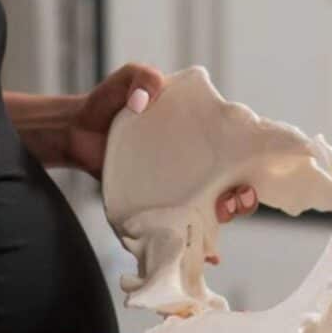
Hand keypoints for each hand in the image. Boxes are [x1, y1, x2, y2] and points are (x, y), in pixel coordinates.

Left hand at [67, 63, 258, 246]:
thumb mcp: (129, 79)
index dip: (254, 163)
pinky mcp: (153, 208)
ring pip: (209, 212)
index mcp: (200, 138)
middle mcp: (194, 167)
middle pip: (231, 188)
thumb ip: (141, 77)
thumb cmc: (111, 102)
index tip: (255, 170)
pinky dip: (191, 245)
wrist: (76, 130)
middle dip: (243, 198)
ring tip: (220, 215)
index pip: (236, 153)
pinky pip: (175, 228)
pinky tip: (206, 255)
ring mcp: (175, 190)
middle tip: (237, 197)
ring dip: (223, 218)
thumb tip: (145, 98)